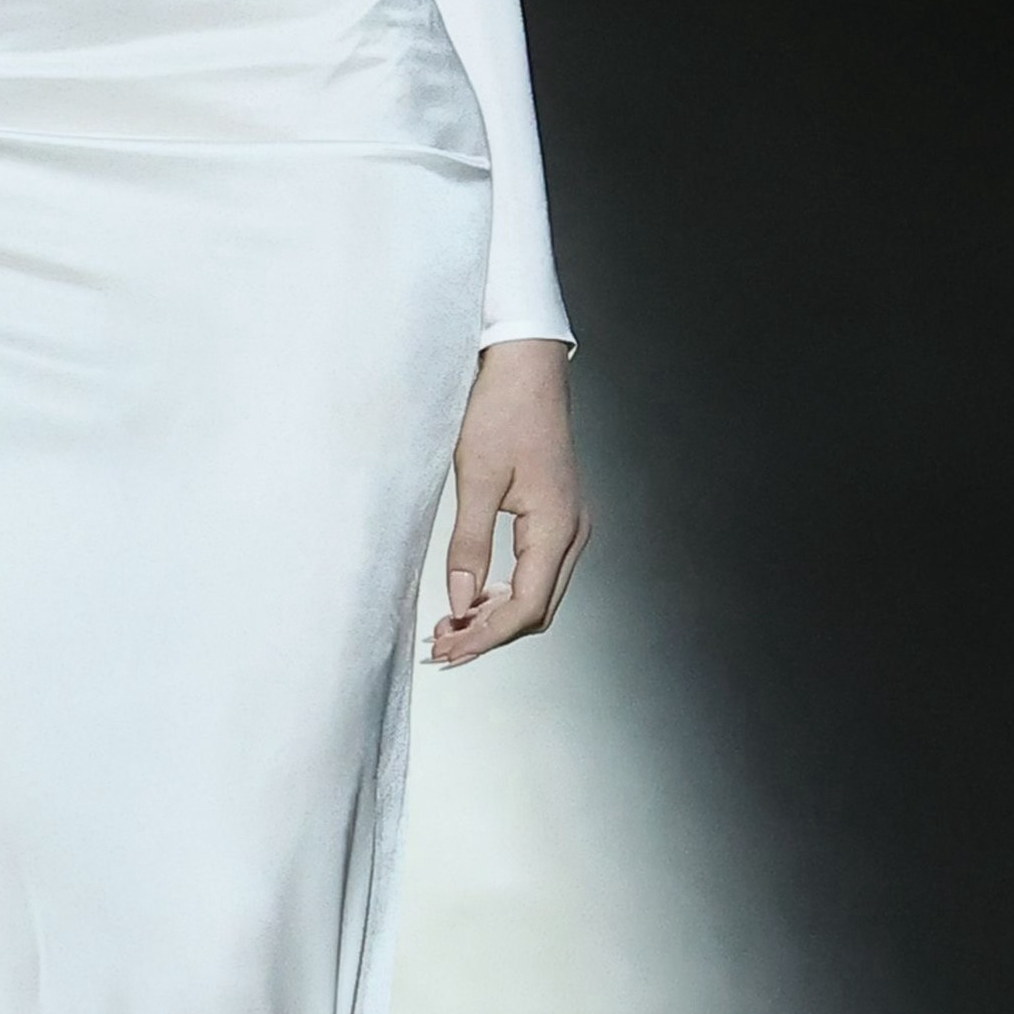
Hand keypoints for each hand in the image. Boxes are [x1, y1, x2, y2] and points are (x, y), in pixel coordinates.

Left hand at [428, 338, 588, 667]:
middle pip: (536, 610)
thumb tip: (459, 606)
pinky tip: (472, 597)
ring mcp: (569, 524)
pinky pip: (535, 571)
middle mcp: (573, 532)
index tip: (444, 651)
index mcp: (558, 527)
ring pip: (537, 594)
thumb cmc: (501, 409)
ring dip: (496, 616)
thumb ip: (468, 545)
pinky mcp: (556, 516)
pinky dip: (504, 592)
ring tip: (450, 628)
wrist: (525, 363)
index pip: (524, 607)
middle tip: (440, 648)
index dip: (484, 637)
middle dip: (489, 634)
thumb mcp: (476, 477)